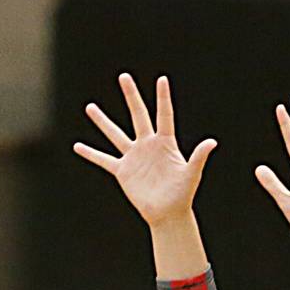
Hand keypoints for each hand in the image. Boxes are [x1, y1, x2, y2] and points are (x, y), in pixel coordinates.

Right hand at [74, 74, 216, 226]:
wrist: (167, 213)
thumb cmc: (183, 193)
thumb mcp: (192, 173)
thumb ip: (199, 156)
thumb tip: (212, 142)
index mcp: (166, 143)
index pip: (164, 115)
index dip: (163, 98)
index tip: (162, 79)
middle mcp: (148, 145)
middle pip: (138, 115)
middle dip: (131, 96)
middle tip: (124, 77)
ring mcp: (134, 157)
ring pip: (115, 134)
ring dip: (103, 121)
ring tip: (90, 107)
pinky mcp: (123, 171)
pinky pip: (104, 160)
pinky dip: (90, 154)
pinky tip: (77, 146)